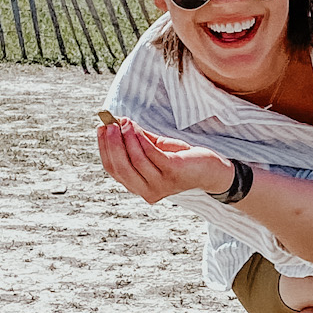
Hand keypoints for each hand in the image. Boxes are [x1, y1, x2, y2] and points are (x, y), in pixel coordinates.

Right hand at [97, 118, 235, 202]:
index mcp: (138, 186)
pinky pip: (150, 154)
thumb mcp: (155, 149)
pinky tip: (136, 127)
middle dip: (113, 144)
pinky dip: (140, 139)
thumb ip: (137, 140)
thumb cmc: (181, 159)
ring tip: (125, 122)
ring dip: (127, 138)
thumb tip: (118, 122)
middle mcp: (146, 190)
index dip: (105, 149)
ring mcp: (160, 184)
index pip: (114, 169)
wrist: (210, 169)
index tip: (101, 129)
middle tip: (110, 124)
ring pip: (135, 160)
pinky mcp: (172, 173)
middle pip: (120, 168)